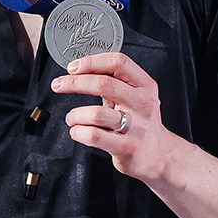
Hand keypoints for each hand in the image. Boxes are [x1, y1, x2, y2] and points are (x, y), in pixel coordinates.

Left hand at [50, 51, 169, 181]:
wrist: (158, 155)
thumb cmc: (140, 123)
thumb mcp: (135, 96)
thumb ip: (113, 82)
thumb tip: (80, 69)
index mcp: (145, 85)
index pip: (118, 62)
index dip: (92, 62)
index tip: (73, 67)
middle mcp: (142, 104)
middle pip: (104, 84)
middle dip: (74, 83)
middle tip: (59, 85)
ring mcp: (136, 127)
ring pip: (96, 113)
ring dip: (75, 114)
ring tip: (72, 118)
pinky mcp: (127, 147)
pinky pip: (94, 136)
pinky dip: (78, 132)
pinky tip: (77, 131)